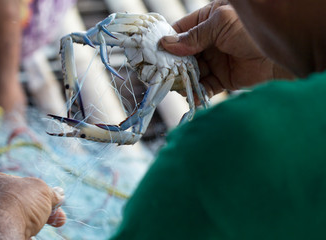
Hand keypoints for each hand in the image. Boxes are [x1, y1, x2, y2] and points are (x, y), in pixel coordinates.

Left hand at [0, 172, 65, 239]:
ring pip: (14, 219)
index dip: (40, 191)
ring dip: (34, 222)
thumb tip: (59, 194)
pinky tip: (31, 236)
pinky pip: (7, 231)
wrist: (1, 233)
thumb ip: (51, 192)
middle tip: (58, 218)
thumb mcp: (43, 191)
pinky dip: (21, 233)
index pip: (19, 183)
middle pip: (19, 203)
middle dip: (42, 210)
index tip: (53, 199)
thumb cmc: (19, 205)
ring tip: (50, 225)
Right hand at [160, 0, 294, 96]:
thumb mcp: (220, 24)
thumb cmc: (252, 31)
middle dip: (172, 64)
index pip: (180, 32)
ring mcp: (215, 61)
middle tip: (161, 74)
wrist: (279, 56)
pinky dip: (196, 92)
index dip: (167, 42)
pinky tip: (190, 95)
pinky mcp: (222, 79)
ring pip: (191, 72)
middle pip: (182, 54)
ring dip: (182, 79)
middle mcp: (208, 42)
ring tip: (175, 86)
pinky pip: (204, 86)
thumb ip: (194, 36)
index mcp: (207, 22)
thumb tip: (167, 44)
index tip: (154, 53)